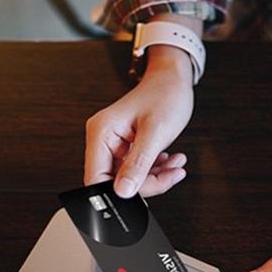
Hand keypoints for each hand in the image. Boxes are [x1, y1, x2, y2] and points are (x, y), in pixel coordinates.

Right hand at [84, 46, 193, 196]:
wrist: (174, 80)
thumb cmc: (165, 95)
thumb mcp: (155, 132)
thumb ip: (138, 163)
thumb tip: (123, 191)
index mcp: (101, 132)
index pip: (96, 177)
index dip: (119, 192)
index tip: (144, 191)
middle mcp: (104, 138)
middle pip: (115, 181)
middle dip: (146, 183)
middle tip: (169, 176)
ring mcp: (116, 144)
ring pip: (130, 178)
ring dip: (156, 177)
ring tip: (174, 166)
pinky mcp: (128, 147)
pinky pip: (138, 169)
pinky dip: (157, 170)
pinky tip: (170, 161)